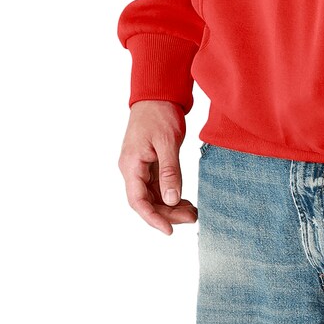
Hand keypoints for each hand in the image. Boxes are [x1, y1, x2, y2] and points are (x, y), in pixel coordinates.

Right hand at [119, 99, 197, 234]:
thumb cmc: (159, 113)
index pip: (138, 201)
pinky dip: (170, 194)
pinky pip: (157, 185)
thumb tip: (171, 200)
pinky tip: (184, 200)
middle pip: (147, 201)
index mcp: (131, 165)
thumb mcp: (167, 142)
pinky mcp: (149, 163)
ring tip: (192, 213)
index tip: (169, 230)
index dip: (153, 218)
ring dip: (170, 206)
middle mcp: (132, 169)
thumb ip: (169, 172)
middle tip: (192, 218)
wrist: (157, 93)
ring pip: (153, 195)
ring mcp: (140, 167)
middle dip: (167, 213)